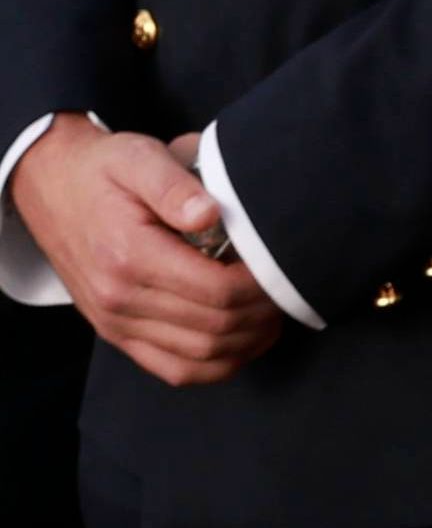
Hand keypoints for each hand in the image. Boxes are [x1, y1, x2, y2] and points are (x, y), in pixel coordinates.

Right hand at [12, 117, 280, 385]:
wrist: (50, 187)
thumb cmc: (103, 171)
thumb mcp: (138, 158)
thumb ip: (174, 186)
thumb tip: (209, 214)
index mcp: (129, 255)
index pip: (217, 290)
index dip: (262, 285)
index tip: (283, 265)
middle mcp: (118, 298)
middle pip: (215, 327)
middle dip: (263, 313)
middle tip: (286, 288)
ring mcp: (114, 322)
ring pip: (199, 357)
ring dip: (248, 342)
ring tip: (273, 314)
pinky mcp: (115, 333)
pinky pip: (173, 369)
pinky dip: (216, 365)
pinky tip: (243, 341)